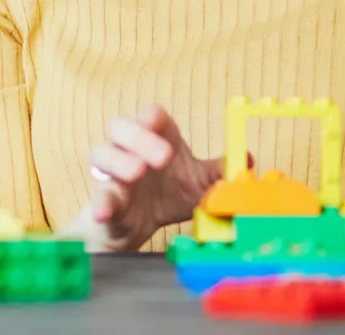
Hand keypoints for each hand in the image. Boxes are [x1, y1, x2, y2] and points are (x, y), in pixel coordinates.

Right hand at [84, 105, 228, 251]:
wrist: (140, 228)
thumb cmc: (168, 195)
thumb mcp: (198, 184)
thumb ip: (218, 172)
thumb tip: (246, 159)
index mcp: (155, 139)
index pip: (150, 118)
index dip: (152, 116)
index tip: (156, 119)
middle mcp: (129, 150)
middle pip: (122, 128)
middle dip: (140, 137)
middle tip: (162, 156)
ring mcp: (113, 174)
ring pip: (102, 154)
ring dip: (119, 161)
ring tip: (136, 173)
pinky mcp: (104, 200)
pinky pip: (98, 196)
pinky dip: (101, 202)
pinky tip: (105, 210)